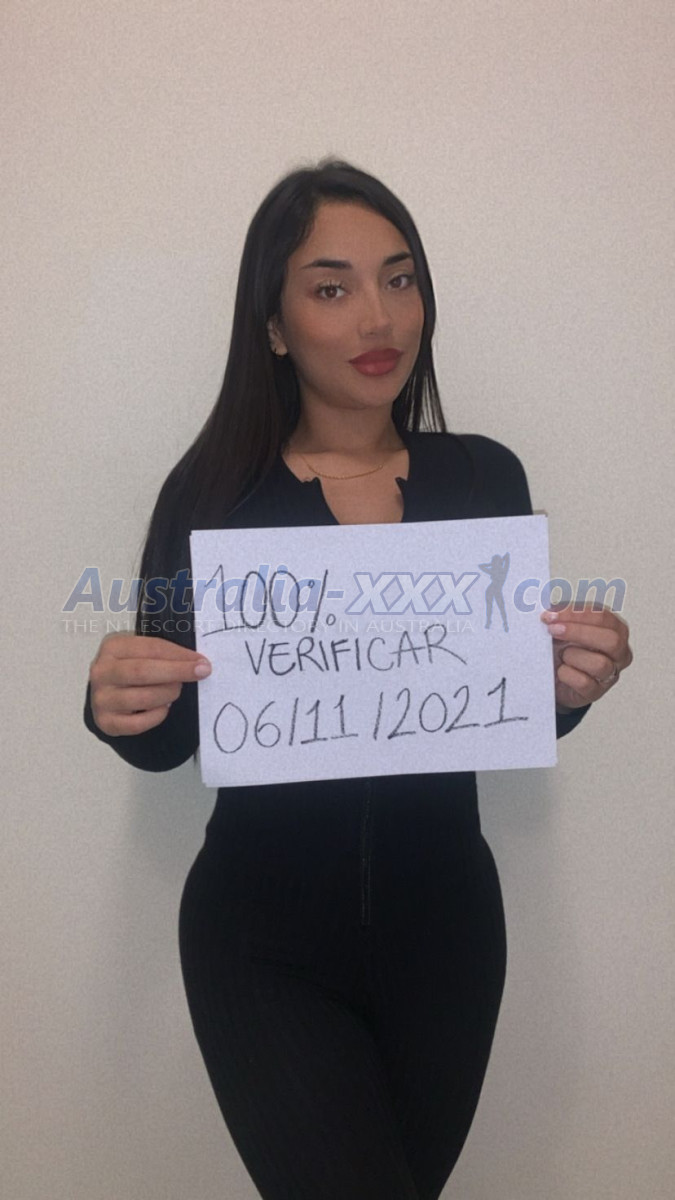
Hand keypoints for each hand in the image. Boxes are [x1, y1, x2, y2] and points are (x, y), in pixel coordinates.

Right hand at [88, 632, 211, 736]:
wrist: (108, 693)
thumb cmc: (131, 668)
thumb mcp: (143, 653)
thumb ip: (165, 654)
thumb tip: (198, 663)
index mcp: (112, 647)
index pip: (151, 648)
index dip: (179, 656)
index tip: (202, 662)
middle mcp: (102, 672)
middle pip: (143, 671)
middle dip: (177, 672)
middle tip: (200, 673)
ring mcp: (102, 698)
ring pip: (142, 698)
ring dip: (167, 694)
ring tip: (176, 691)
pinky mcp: (106, 721)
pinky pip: (137, 724)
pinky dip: (157, 716)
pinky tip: (163, 708)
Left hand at [540, 602, 631, 712]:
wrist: (555, 676)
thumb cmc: (564, 647)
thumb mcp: (565, 625)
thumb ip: (562, 614)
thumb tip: (551, 608)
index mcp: (615, 628)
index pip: (603, 617)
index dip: (576, 614)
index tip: (552, 615)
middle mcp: (619, 651)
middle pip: (611, 640)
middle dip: (578, 632)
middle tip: (553, 630)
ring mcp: (610, 673)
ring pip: (600, 664)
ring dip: (573, 656)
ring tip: (561, 655)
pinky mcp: (596, 692)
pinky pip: (584, 682)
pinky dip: (567, 674)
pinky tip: (560, 670)